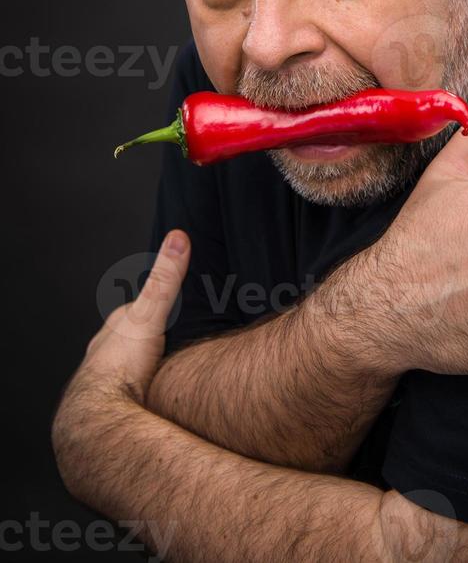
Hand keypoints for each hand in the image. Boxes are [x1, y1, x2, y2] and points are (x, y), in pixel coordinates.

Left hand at [74, 229, 190, 402]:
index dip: (157, 304)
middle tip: (177, 337)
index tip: (175, 302)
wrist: (100, 419)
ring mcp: (109, 382)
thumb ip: (166, 279)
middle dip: (152, 337)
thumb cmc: (121, 366)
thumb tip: (179, 236)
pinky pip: (135, 393)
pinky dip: (147, 391)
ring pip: (132, 368)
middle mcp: (106, 354)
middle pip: (133, 339)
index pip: (136, 309)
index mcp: (115, 329)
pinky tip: (159, 398)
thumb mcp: (150, 313)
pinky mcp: (116, 407)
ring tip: (171, 370)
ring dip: (148, 367)